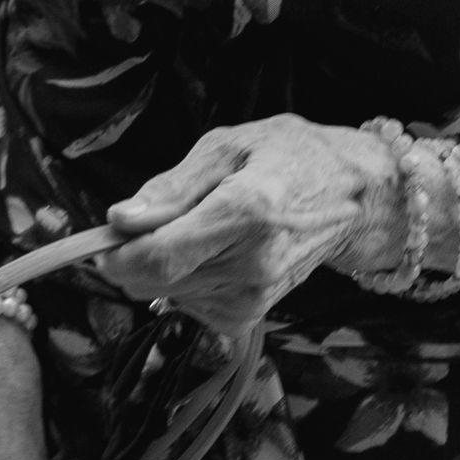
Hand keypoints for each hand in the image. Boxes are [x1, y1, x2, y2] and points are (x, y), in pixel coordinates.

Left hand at [101, 114, 397, 335]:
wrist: (353, 197)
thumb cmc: (292, 156)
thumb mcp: (230, 145)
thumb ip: (172, 186)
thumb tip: (120, 219)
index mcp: (245, 211)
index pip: (158, 258)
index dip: (115, 255)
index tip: (105, 237)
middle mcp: (251, 263)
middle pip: (154, 281)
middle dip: (136, 254)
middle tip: (156, 218)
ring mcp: (254, 295)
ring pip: (166, 295)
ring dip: (164, 267)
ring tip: (199, 229)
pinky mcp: (252, 314)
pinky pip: (188, 306)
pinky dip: (186, 282)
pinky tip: (214, 252)